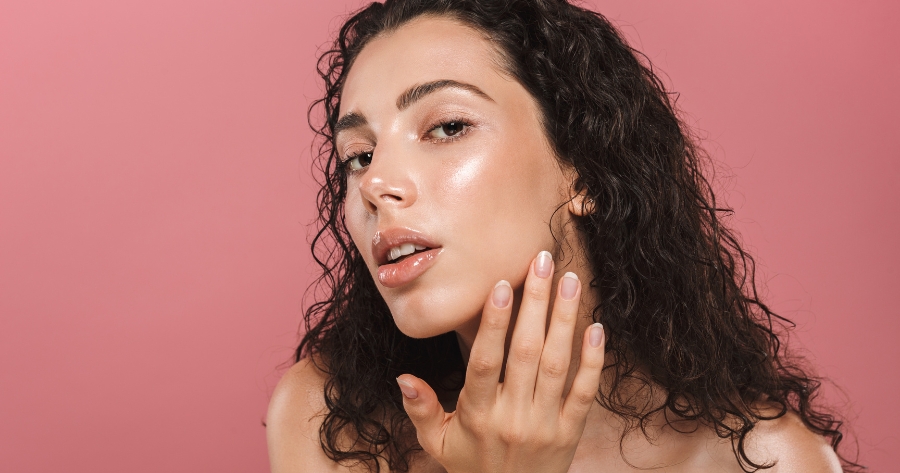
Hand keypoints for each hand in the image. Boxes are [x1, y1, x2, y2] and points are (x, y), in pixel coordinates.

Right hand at [395, 251, 605, 472]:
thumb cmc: (471, 466)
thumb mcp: (436, 443)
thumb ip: (419, 409)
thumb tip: (402, 378)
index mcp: (477, 414)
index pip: (485, 362)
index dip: (493, 323)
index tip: (502, 285)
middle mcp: (513, 416)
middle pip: (526, 352)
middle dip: (536, 303)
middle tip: (543, 262)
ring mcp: (545, 424)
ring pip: (558, 364)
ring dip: (565, 319)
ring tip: (571, 280)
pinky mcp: (570, 432)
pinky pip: (585, 392)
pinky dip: (593, 360)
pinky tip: (596, 327)